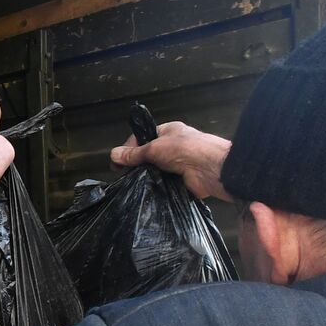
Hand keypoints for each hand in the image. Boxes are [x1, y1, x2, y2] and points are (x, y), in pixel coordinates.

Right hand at [109, 121, 231, 200]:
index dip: (129, 148)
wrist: (211, 168)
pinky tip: (147, 193)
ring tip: (133, 185)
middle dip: (138, 164)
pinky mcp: (182, 182)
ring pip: (156, 171)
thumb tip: (114, 154)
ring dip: (148, 177)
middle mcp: (174, 147)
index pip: (144, 138)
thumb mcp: (154, 148)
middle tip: (123, 175)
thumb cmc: (184, 149)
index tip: (118, 161)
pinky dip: (157, 188)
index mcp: (169, 132)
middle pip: (149, 156)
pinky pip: (165, 185)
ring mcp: (179, 165)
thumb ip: (134, 154)